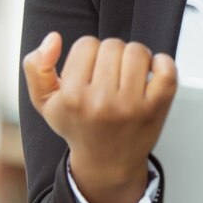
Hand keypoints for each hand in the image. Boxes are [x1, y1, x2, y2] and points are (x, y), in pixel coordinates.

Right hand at [23, 32, 177, 202]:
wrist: (107, 163)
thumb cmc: (78, 127)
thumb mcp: (45, 102)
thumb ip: (36, 67)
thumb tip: (54, 39)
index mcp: (73, 97)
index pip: (87, 44)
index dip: (88, 54)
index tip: (90, 71)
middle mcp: (101, 102)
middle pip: (112, 45)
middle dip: (111, 55)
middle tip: (109, 75)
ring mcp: (131, 106)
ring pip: (137, 51)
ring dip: (134, 58)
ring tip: (127, 75)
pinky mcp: (156, 109)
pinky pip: (166, 69)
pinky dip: (162, 63)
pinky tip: (151, 74)